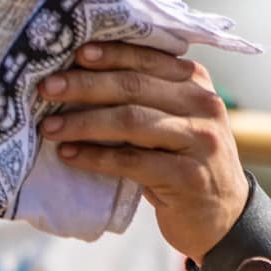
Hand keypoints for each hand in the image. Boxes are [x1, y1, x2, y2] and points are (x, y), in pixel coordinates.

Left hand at [40, 42, 248, 256]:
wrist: (223, 217)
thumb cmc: (184, 162)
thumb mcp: (174, 121)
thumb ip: (145, 97)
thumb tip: (79, 76)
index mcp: (196, 82)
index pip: (147, 58)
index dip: (109, 54)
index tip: (72, 53)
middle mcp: (203, 104)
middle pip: (134, 86)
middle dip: (85, 85)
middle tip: (47, 88)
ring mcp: (199, 140)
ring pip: (131, 121)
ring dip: (84, 123)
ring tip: (50, 127)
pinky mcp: (188, 176)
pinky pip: (132, 161)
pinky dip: (95, 157)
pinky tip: (69, 155)